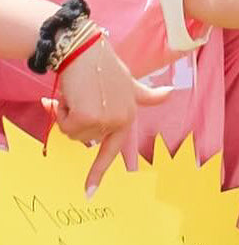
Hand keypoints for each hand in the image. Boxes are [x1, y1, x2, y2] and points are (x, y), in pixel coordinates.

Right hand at [45, 38, 172, 194]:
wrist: (85, 50)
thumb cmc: (104, 65)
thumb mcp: (129, 82)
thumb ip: (146, 95)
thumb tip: (171, 92)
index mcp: (129, 116)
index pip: (112, 150)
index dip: (97, 173)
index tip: (88, 194)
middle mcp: (120, 121)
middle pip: (84, 139)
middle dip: (77, 120)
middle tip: (81, 97)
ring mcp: (105, 121)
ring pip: (73, 133)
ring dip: (69, 114)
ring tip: (78, 93)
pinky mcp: (87, 118)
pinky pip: (65, 127)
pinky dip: (62, 112)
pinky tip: (71, 95)